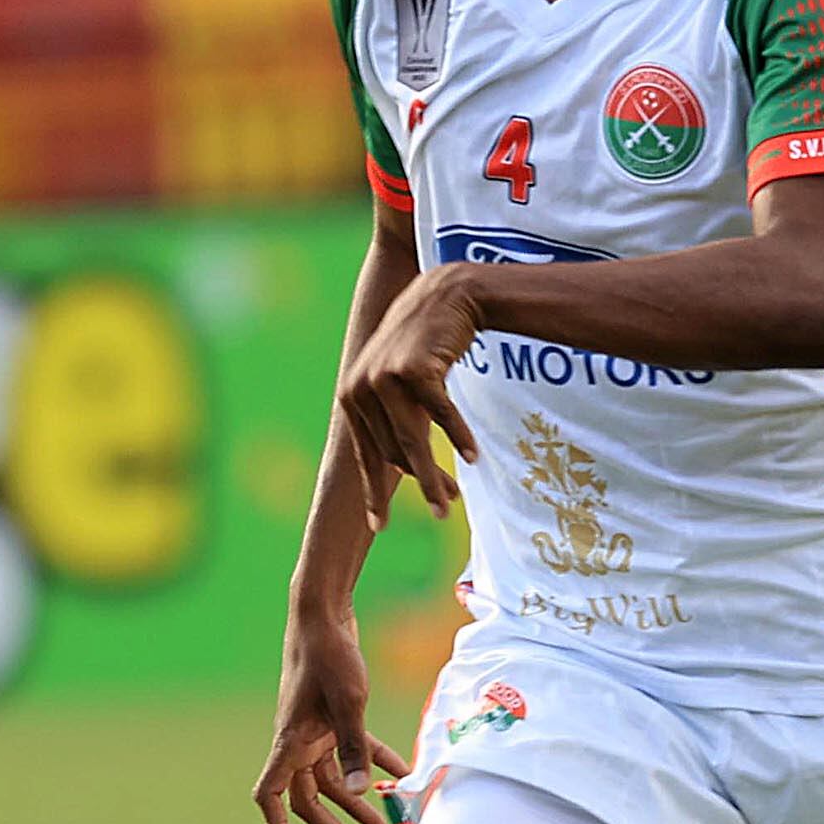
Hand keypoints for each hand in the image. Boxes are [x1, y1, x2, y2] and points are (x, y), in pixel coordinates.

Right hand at [254, 609, 408, 823]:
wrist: (323, 616)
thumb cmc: (329, 657)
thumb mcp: (349, 704)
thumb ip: (356, 749)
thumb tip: (360, 792)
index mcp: (290, 743)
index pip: (271, 795)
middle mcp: (297, 742)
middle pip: (308, 798)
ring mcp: (314, 731)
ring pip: (331, 779)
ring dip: (355, 801)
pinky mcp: (332, 718)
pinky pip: (351, 751)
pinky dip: (372, 763)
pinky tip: (400, 774)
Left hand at [335, 266, 483, 521]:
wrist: (444, 295)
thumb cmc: (423, 346)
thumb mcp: (399, 384)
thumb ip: (392, 419)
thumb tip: (408, 470)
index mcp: (350, 397)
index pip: (365, 454)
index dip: (373, 493)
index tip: (379, 527)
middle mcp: (360, 388)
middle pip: (393, 453)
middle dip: (420, 485)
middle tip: (441, 513)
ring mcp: (385, 377)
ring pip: (413, 441)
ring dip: (433, 476)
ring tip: (449, 505)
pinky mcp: (414, 369)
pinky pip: (440, 414)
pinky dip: (458, 436)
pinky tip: (473, 457)